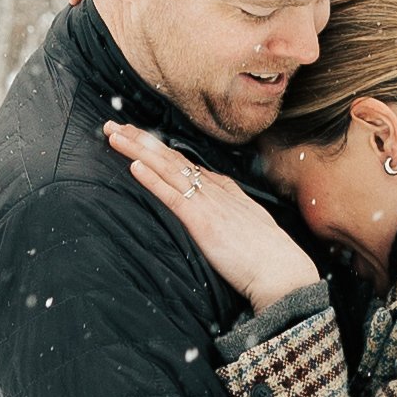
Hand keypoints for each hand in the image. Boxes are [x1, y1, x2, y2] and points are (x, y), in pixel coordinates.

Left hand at [103, 120, 317, 308]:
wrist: (283, 272)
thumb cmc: (269, 257)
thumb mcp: (249, 224)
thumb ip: (231, 209)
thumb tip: (217, 202)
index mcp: (224, 190)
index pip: (184, 163)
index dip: (158, 148)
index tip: (137, 136)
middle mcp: (213, 190)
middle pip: (171, 158)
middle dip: (141, 140)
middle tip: (114, 124)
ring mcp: (207, 203)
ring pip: (167, 169)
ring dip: (138, 150)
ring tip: (115, 135)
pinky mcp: (201, 222)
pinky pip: (172, 196)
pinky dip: (152, 179)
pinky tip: (134, 166)